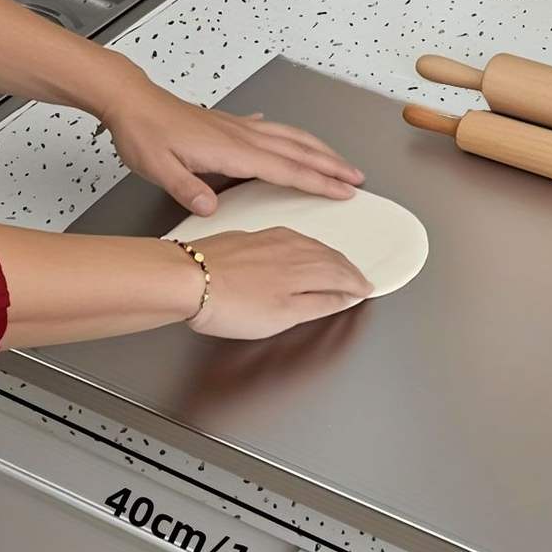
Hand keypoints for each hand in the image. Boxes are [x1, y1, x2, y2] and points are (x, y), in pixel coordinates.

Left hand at [96, 63, 363, 214]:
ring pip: (291, 136)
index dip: (319, 182)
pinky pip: (273, 129)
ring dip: (320, 149)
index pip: (287, 169)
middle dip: (333, 165)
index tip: (344, 191)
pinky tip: (293, 139)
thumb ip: (186, 188)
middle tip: (358, 178)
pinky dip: (292, 136)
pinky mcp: (231, 123)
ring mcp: (240, 127)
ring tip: (339, 161)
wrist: (130, 101)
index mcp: (232, 150)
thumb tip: (210, 208)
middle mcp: (243, 136)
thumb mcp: (157, 168)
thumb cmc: (143, 133)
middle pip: (300, 150)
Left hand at [184, 228, 373, 338]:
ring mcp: (271, 238)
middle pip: (331, 256)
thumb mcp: (283, 315)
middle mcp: (293, 246)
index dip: (356, 284)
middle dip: (348, 269)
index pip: (342, 273)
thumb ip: (318, 304)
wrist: (186, 278)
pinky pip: (294, 239)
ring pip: (313, 245)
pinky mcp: (253, 237)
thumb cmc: (229, 301)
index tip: (365, 290)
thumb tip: (345, 297)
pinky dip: (309, 249)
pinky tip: (303, 252)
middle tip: (359, 280)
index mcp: (305, 266)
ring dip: (331, 257)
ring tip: (338, 266)